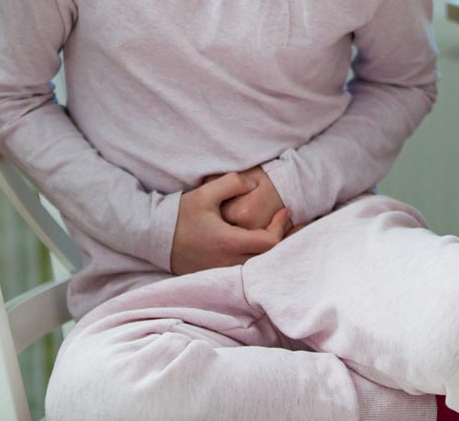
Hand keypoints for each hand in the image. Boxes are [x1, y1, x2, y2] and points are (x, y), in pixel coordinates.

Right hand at [170, 172, 292, 275]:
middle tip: (302, 228)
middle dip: (288, 243)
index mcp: (228, 243)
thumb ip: (232, 183)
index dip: (282, 226)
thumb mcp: (205, 193)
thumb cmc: (181, 214)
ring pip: (260, 268)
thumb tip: (255, 186)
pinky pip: (247, 273)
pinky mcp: (217, 276)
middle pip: (270, 260)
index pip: (268, 242)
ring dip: (275, 253)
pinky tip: (267, 249)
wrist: (155, 236)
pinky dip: (261, 260)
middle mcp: (228, 263)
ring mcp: (222, 272)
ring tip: (288, 237)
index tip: (286, 211)